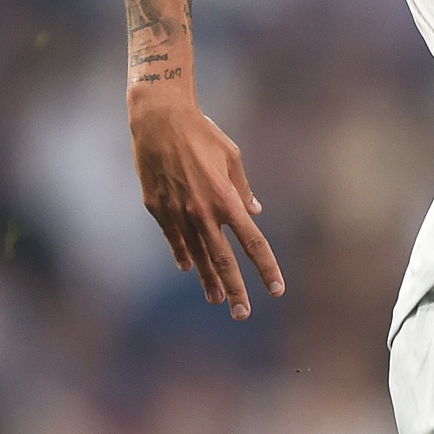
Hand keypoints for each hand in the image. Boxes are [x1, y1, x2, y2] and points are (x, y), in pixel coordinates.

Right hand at [127, 88, 283, 318]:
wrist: (158, 119)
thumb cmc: (201, 133)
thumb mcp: (232, 157)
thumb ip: (243, 189)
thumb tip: (253, 212)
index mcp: (226, 199)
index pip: (253, 243)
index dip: (266, 268)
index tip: (277, 290)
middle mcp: (202, 212)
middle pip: (223, 260)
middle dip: (236, 290)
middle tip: (243, 313)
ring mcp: (177, 213)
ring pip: (197, 255)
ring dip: (208, 280)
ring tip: (217, 301)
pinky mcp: (157, 208)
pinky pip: (174, 238)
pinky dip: (183, 254)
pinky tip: (189, 268)